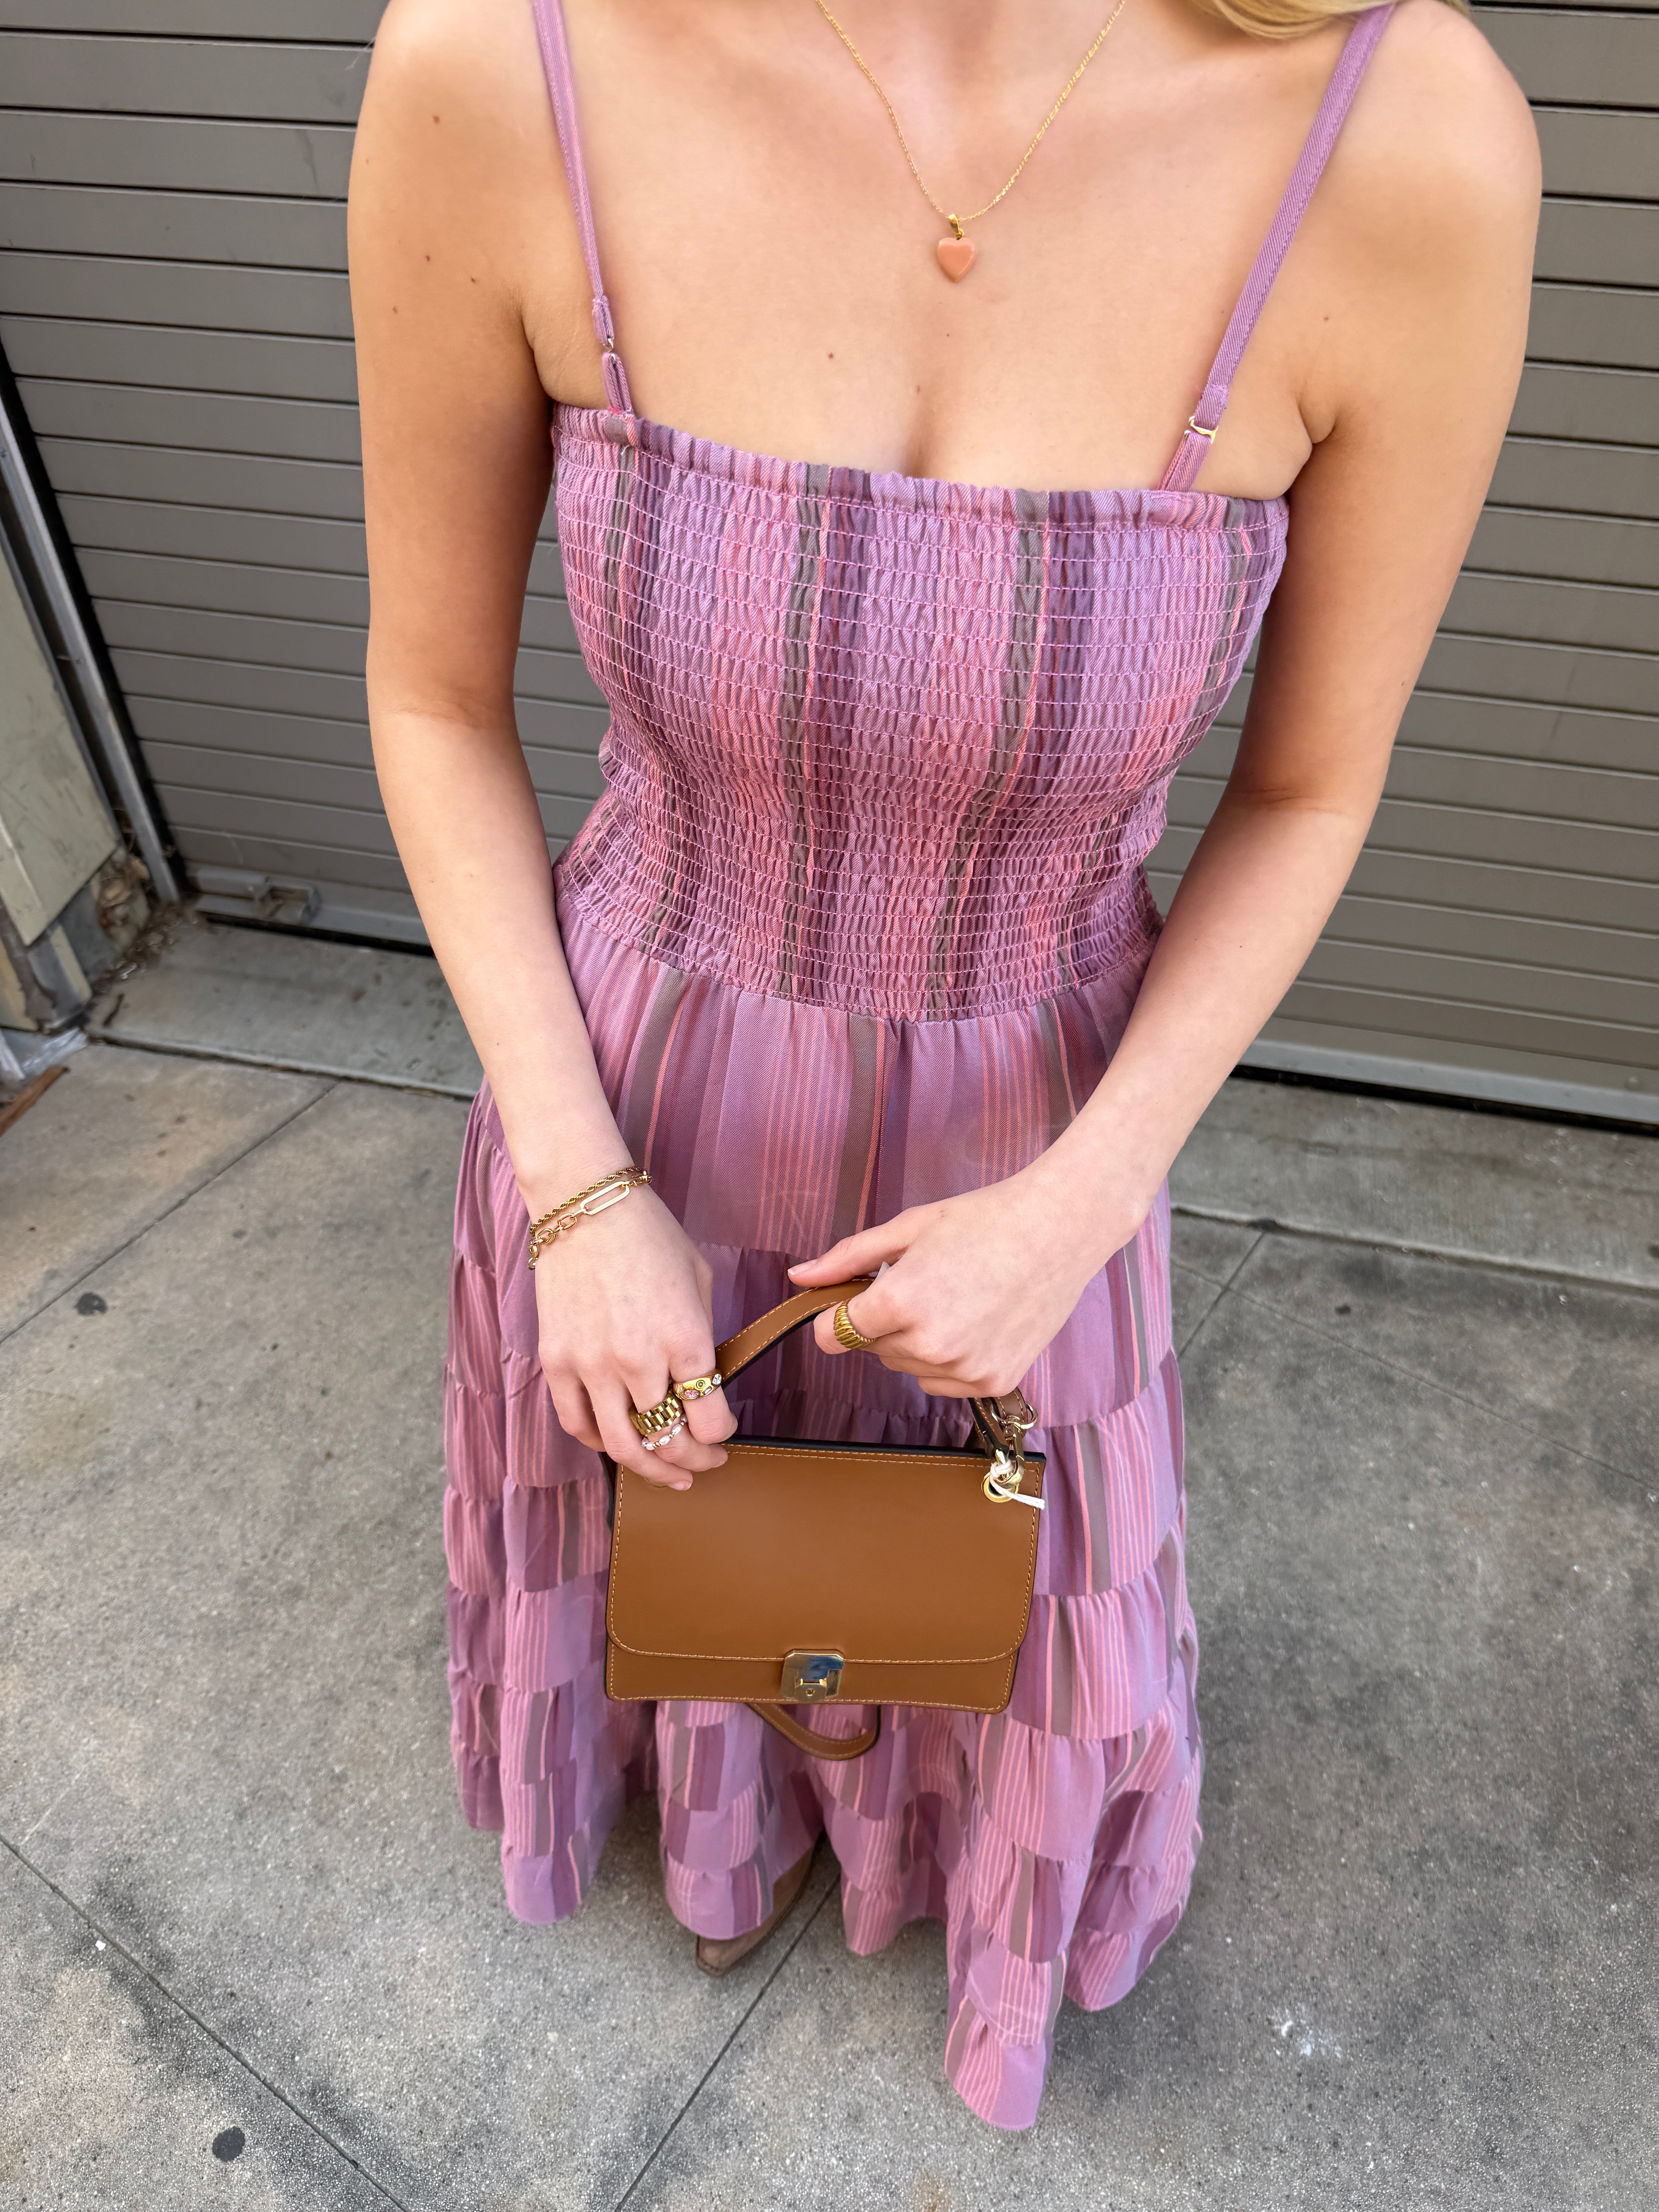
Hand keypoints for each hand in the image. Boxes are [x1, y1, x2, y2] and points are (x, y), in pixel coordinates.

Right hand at [533, 1183, 735, 1490]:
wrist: (583, 1204)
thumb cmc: (649, 1236)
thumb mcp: (699, 1281)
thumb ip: (703, 1338)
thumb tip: (705, 1384)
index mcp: (684, 1338)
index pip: (710, 1419)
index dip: (722, 1436)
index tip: (724, 1433)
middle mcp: (637, 1360)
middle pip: (669, 1442)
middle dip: (693, 1463)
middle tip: (704, 1466)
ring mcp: (591, 1365)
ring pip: (621, 1447)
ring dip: (650, 1469)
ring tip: (666, 1473)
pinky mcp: (556, 1361)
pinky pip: (577, 1423)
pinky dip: (600, 1443)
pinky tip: (617, 1444)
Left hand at [788, 1161, 1139, 1400]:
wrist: (1060, 1230)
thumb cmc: (984, 1220)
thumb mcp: (908, 1228)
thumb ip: (847, 1259)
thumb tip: (798, 1277)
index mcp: (900, 1303)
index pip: (833, 1335)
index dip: (838, 1315)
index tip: (859, 1297)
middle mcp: (929, 1344)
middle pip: (871, 1349)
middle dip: (883, 1322)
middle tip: (924, 1283)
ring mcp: (964, 1369)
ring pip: (906, 1367)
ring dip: (915, 1341)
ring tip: (954, 1299)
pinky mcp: (993, 1382)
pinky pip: (942, 1382)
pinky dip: (948, 1360)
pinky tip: (975, 1322)